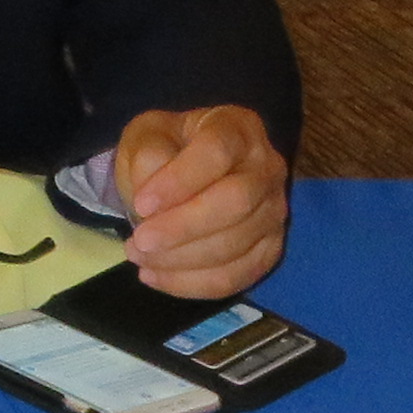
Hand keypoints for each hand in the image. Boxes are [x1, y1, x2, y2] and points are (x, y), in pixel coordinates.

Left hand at [110, 104, 288, 297]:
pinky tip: (156, 276)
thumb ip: (147, 157)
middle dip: (182, 228)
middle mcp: (267, 167)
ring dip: (181, 260)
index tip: (141, 204)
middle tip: (138, 242)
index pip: (217, 152)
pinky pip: (236, 276)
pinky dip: (192, 284)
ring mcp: (274, 211)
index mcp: (238, 128)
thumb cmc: (166, 149)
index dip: (180, 180)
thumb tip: (153, 205)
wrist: (185, 174)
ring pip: (236, 245)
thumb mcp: (146, 136)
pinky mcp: (269, 249)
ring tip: (139, 256)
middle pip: (236, 201)